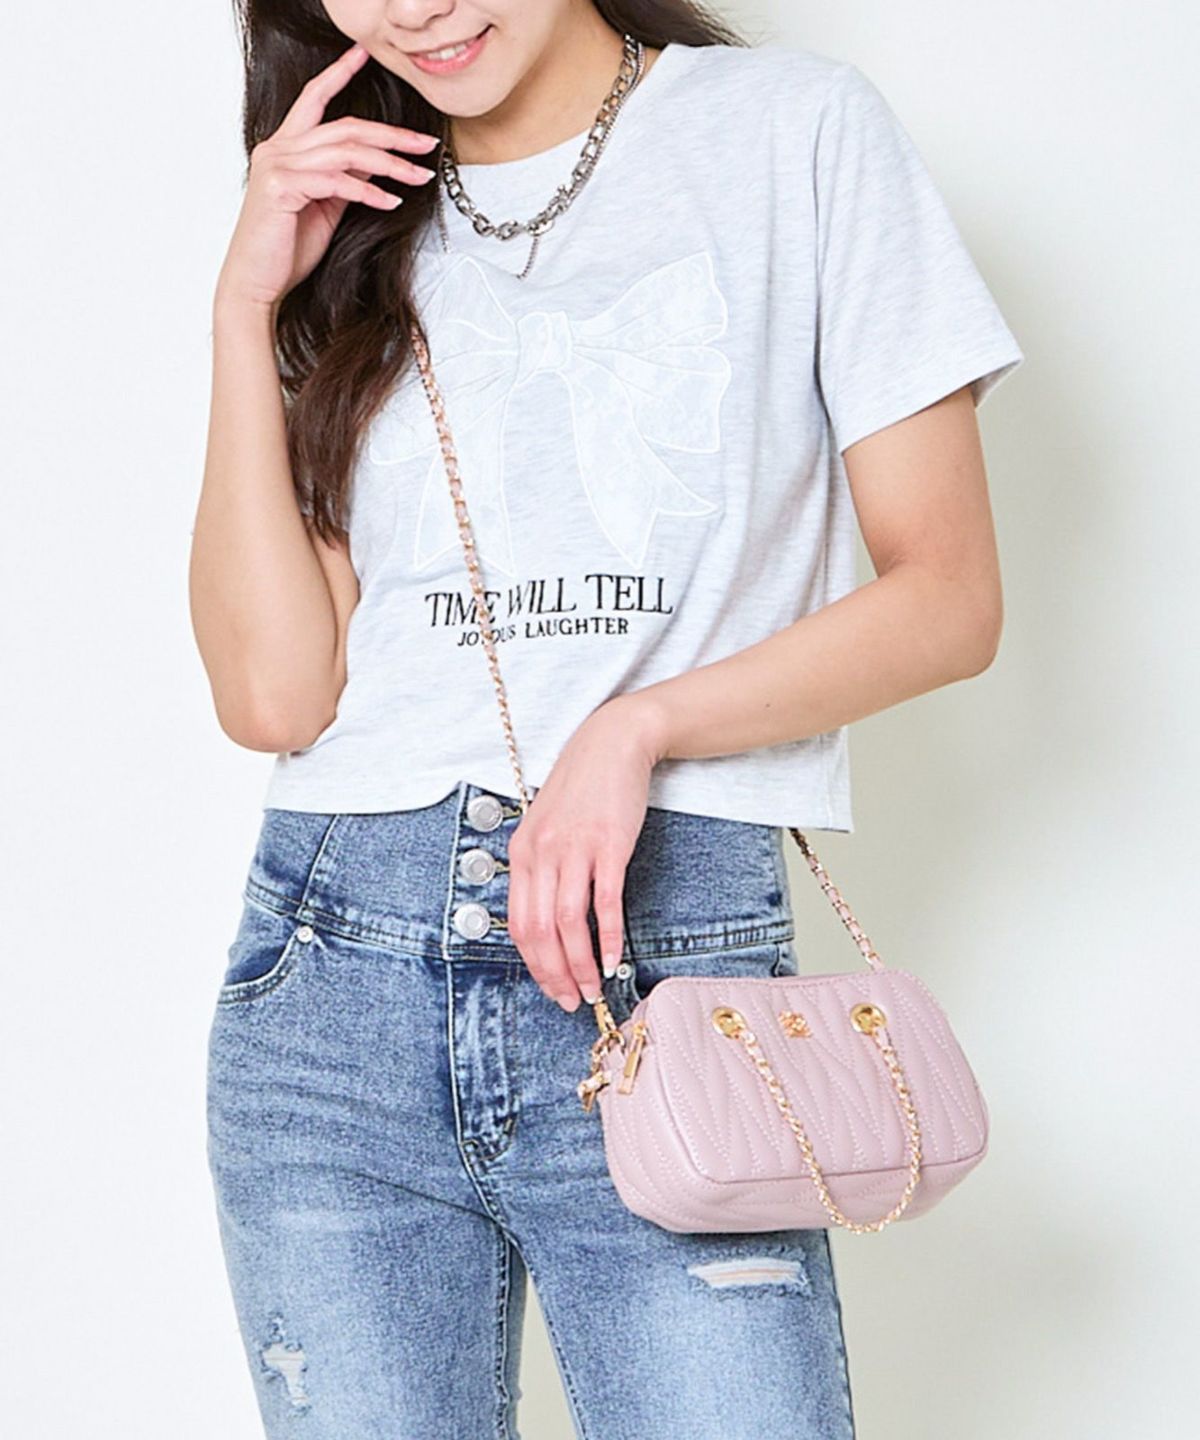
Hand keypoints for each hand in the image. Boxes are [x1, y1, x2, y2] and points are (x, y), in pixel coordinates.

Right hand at [215, 41, 440, 315]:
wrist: (257, 283)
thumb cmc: (286, 249)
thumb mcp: (324, 207)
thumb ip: (343, 180)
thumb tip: (372, 166)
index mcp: (284, 148)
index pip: (314, 99)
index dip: (339, 73)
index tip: (364, 56)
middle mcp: (277, 149)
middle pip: (343, 127)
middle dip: (390, 134)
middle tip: (425, 144)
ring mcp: (277, 165)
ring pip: (345, 152)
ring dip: (389, 164)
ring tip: (418, 176)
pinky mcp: (282, 187)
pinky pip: (336, 182)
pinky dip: (368, 192)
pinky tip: (390, 202)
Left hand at [506, 693, 669, 1012]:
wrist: (612, 744)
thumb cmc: (582, 788)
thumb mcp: (548, 826)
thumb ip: (544, 868)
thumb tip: (549, 920)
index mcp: (523, 852)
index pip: (519, 924)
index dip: (535, 965)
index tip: (552, 988)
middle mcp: (542, 853)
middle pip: (539, 930)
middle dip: (555, 974)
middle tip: (572, 999)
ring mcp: (575, 849)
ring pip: (568, 922)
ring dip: (579, 964)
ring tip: (593, 987)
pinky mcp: (608, 845)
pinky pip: (604, 901)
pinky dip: (608, 936)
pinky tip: (613, 958)